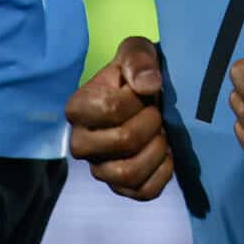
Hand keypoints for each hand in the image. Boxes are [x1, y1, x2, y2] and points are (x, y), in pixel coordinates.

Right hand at [65, 36, 172, 200]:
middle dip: (151, 122)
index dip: (137, 99)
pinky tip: (166, 153)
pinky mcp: (120, 188)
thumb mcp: (136, 51)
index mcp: (77, 109)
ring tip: (161, 133)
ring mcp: (99, 169)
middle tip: (156, 112)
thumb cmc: (136, 72)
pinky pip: (144, 192)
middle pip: (124, 141)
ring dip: (157, 149)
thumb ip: (138, 59)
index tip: (142, 92)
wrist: (146, 96)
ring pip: (130, 172)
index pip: (111, 108)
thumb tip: (148, 85)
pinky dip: (163, 171)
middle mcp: (80, 144)